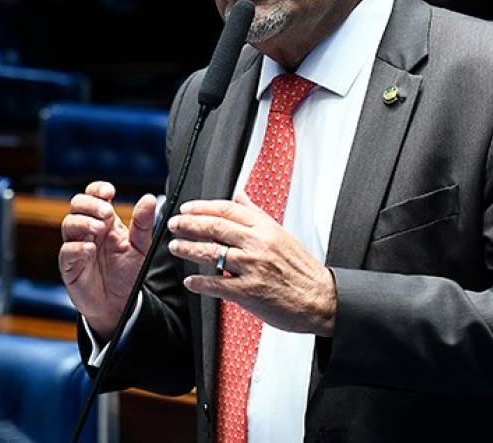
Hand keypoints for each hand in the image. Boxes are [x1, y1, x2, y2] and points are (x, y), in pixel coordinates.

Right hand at [59, 183, 157, 339]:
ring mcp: (77, 247)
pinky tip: (90, 249)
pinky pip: (66, 252)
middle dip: (90, 204)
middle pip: (76, 204)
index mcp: (105, 222)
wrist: (120, 303)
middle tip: (106, 213)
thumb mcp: (140, 246)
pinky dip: (76, 248)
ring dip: (83, 222)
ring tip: (99, 229)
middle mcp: (88, 231)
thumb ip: (143, 223)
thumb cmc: (127, 272)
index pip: (94, 195)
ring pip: (68, 224)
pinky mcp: (70, 267)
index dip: (97, 189)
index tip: (110, 192)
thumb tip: (149, 198)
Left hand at [167, 191, 336, 336]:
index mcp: (265, 227)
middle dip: (189, 224)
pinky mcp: (250, 291)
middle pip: (215, 227)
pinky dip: (200, 283)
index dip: (202, 207)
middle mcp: (258, 243)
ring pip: (212, 253)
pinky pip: (218, 284)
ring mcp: (253, 267)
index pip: (227, 209)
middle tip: (173, 225)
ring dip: (189, 249)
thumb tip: (240, 195)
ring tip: (174, 248)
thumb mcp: (280, 233)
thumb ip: (256, 213)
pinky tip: (190, 281)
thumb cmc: (301, 268)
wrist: (320, 298)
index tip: (186, 209)